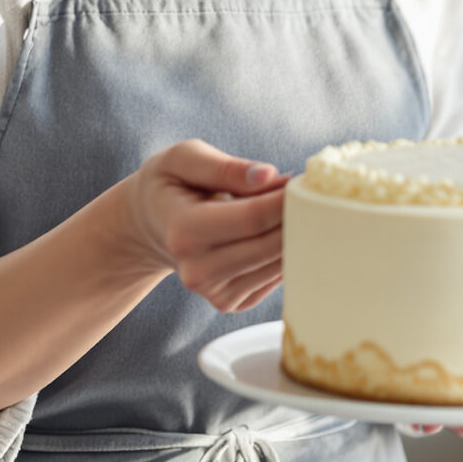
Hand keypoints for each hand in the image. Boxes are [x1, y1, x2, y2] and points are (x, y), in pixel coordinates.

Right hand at [114, 139, 289, 312]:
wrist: (150, 225)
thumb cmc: (171, 184)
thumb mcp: (184, 159)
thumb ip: (225, 166)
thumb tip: (268, 176)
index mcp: (183, 231)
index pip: (252, 218)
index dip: (286, 200)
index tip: (304, 182)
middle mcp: (196, 270)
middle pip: (270, 246)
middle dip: (299, 219)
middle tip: (312, 194)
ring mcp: (213, 292)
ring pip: (277, 266)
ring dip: (298, 237)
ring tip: (294, 209)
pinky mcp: (229, 303)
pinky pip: (274, 280)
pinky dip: (285, 254)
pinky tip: (277, 232)